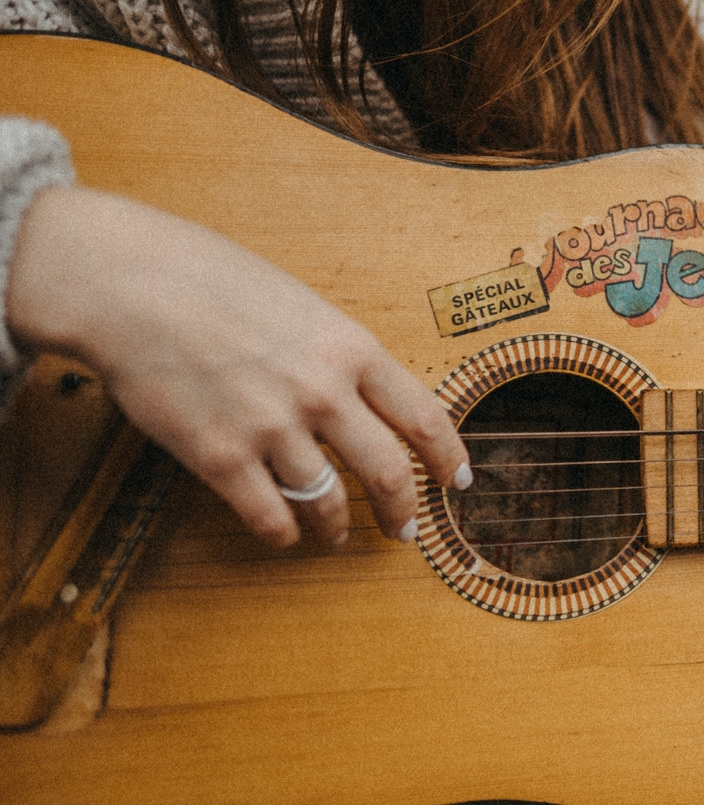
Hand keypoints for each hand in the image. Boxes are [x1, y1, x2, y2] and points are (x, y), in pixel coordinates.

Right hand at [6, 186, 471, 550]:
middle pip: (387, 471)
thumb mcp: (301, 304)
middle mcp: (322, 391)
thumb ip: (335, 352)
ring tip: (335, 535)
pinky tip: (282, 533)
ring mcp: (271, 427)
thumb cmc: (213, 282)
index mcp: (351, 348)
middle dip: (402, 509)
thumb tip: (361, 393)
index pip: (424, 416)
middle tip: (404, 530)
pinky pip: (267, 515)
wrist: (133, 285)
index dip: (447, 457)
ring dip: (336, 527)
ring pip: (327, 502)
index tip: (456, 481)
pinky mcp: (218, 456)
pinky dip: (281, 534)